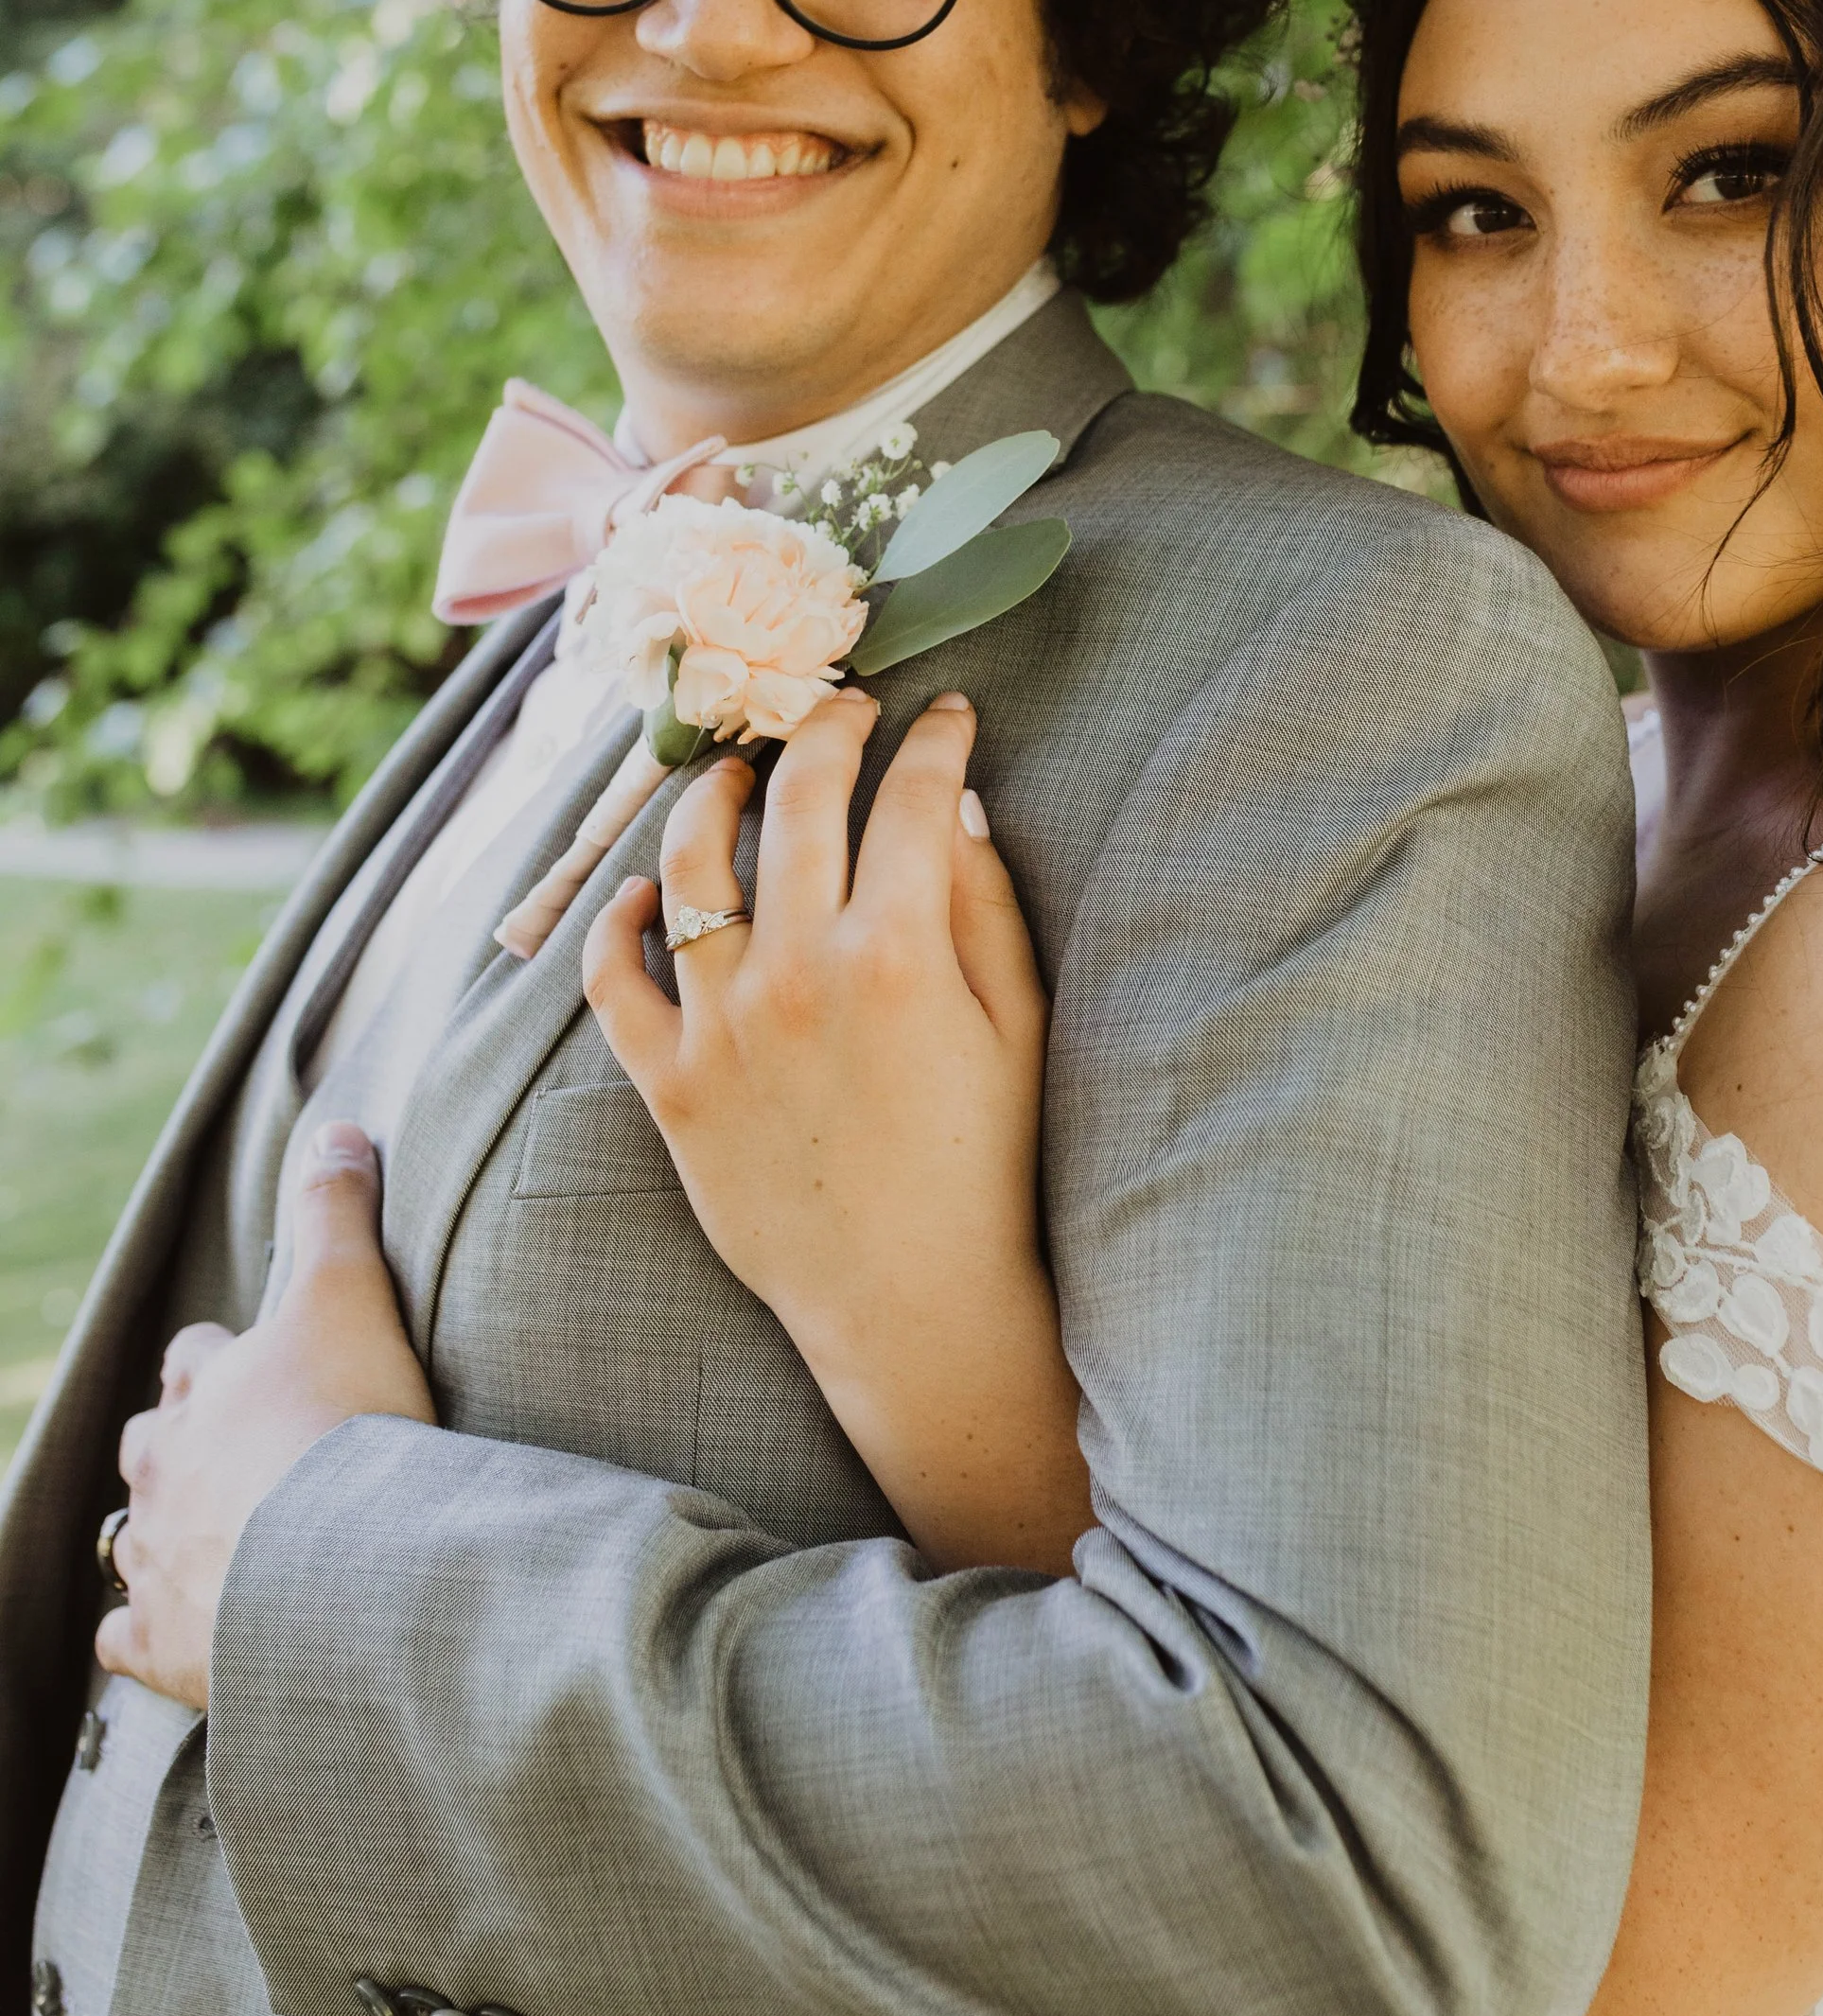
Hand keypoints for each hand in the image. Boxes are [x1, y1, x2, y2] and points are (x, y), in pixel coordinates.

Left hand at [96, 1123, 435, 1708]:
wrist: (337, 1567)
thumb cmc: (345, 1424)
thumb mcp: (350, 1293)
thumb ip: (339, 1212)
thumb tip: (338, 1128)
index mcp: (204, 1391)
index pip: (196, 1357)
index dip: (223, 1357)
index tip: (257, 1362)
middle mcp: (163, 1471)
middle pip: (150, 1443)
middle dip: (179, 1443)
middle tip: (230, 1453)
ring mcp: (155, 1559)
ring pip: (131, 1539)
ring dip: (163, 1535)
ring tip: (209, 1544)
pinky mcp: (162, 1642)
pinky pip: (125, 1641)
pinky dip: (144, 1635)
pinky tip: (175, 1635)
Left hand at [583, 690, 1091, 1574]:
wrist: (914, 1304)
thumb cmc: (987, 1167)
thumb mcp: (1016, 1028)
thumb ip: (984, 907)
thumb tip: (956, 804)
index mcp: (899, 953)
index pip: (910, 800)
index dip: (934, 741)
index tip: (945, 714)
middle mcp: (798, 974)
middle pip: (795, 803)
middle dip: (824, 733)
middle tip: (843, 711)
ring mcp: (720, 1027)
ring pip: (689, 866)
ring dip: (711, 797)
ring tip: (734, 776)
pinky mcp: (667, 1085)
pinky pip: (612, 980)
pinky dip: (616, 922)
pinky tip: (642, 896)